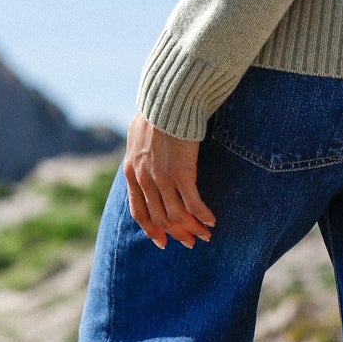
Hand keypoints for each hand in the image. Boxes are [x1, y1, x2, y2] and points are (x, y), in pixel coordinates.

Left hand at [123, 114, 216, 250]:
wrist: (168, 99)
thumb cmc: (157, 112)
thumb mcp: (137, 137)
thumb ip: (140, 154)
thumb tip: (143, 158)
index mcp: (131, 172)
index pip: (139, 211)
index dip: (151, 229)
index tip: (163, 241)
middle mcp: (143, 179)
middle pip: (159, 218)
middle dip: (176, 234)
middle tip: (190, 242)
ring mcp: (162, 178)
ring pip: (176, 215)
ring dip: (192, 229)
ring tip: (205, 235)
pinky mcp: (181, 173)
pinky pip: (193, 204)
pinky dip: (202, 216)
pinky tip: (211, 220)